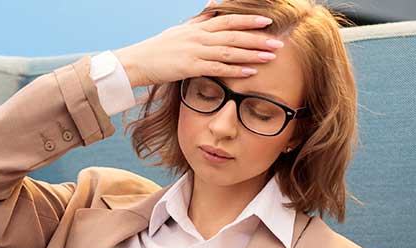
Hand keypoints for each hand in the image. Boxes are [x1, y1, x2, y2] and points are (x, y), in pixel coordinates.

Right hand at [112, 1, 283, 87]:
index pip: (228, 20)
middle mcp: (199, 37)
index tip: (267, 21)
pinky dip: (236, 69)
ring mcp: (195, 52)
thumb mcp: (179, 30)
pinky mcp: (190, 67)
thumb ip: (198, 21)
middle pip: (234, 34)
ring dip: (252, 53)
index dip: (249, 19)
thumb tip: (212, 9)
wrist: (137, 61)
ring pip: (229, 50)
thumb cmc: (158, 48)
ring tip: (271, 56)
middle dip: (258, 38)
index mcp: (198, 28)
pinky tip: (251, 71)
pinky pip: (218, 68)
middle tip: (278, 42)